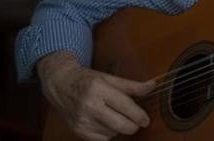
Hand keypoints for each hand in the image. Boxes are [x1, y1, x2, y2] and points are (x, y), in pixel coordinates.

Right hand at [37, 52, 154, 140]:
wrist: (60, 84)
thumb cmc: (87, 80)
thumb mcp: (109, 78)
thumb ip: (132, 85)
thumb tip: (153, 86)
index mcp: (99, 89)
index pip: (125, 106)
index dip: (139, 115)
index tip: (146, 120)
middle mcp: (89, 106)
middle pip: (122, 125)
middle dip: (133, 125)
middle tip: (136, 120)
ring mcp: (82, 121)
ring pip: (114, 133)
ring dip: (119, 127)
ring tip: (113, 114)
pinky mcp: (78, 131)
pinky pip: (103, 139)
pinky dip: (108, 132)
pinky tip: (104, 121)